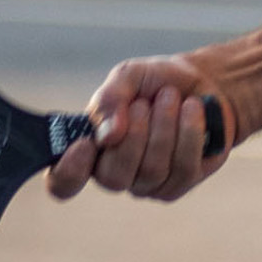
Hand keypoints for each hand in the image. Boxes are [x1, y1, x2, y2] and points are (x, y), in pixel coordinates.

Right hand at [45, 55, 238, 203]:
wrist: (198, 81)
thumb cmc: (154, 82)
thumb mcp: (127, 77)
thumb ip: (110, 99)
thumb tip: (108, 135)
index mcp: (89, 150)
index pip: (63, 183)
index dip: (69, 173)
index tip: (85, 144)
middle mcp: (115, 173)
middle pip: (114, 177)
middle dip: (134, 134)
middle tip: (144, 103)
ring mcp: (147, 184)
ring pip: (152, 171)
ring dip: (164, 127)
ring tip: (171, 97)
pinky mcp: (180, 184)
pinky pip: (184, 169)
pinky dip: (189, 133)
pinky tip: (192, 109)